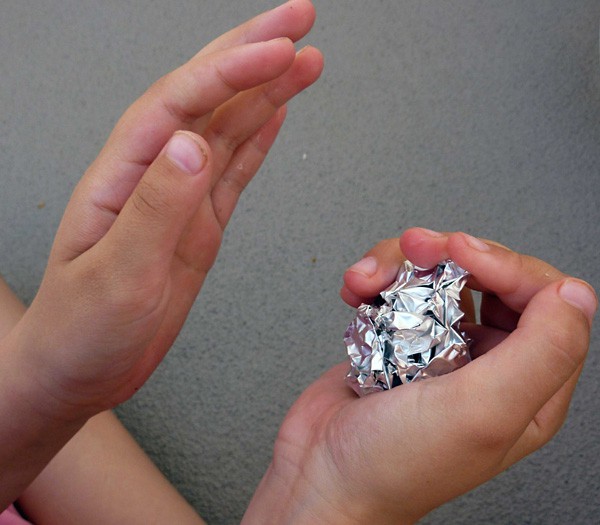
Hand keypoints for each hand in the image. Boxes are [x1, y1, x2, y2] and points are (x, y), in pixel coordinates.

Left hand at [6, 0, 322, 417]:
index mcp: (123, 177)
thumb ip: (156, 208)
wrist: (79, 372)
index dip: (232, 71)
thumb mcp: (117, 276)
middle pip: (206, 97)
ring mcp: (180, 199)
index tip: (280, 49)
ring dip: (266, 91)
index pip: (181, 103)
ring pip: (229, 130)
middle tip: (299, 20)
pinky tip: (275, 114)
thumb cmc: (81, 331)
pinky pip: (234, 171)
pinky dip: (258, 139)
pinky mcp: (199, 224)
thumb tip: (194, 145)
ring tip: (305, 59)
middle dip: (252, 52)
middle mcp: (153, 176)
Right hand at [244, 228, 595, 523]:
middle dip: (448, 253)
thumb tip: (574, 294)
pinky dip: (374, 280)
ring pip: (437, 273)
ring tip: (370, 281)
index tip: (462, 258)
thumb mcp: (481, 413)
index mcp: (526, 385)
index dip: (506, 267)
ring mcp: (439, 347)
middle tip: (416, 250)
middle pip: (489, 275)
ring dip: (399, 264)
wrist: (319, 474)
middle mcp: (487, 363)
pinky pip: (396, 288)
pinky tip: (357, 293)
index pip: (544, 299)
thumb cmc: (394, 464)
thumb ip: (543, 352)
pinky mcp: (397, 337)